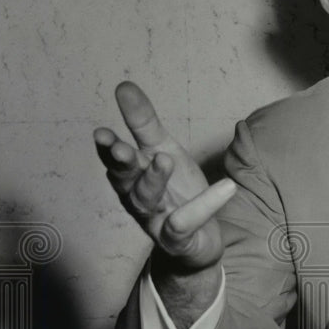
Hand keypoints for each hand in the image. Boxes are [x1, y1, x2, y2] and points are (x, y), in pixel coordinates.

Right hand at [94, 81, 235, 271]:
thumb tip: (123, 85)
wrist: (196, 242)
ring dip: (153, 180)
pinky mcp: (178, 240)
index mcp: (134, 175)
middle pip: (126, 181)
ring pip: (146, 202)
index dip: (108, 148)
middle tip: (122, 149)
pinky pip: (184, 225)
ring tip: (166, 159)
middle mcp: (138, 198)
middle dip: (123, 165)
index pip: (117, 159)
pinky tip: (226, 188)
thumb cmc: (175, 192)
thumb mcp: (163, 151)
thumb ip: (144, 123)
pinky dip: (202, 208)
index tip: (102, 134)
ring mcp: (156, 220)